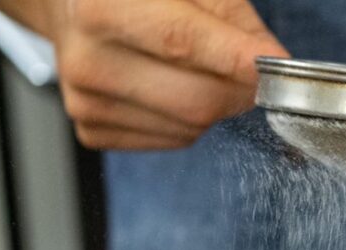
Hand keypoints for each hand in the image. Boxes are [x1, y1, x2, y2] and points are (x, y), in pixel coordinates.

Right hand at [0, 0, 287, 149]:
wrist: (73, 7)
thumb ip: (232, 18)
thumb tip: (270, 61)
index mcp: (103, 8)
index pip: (181, 41)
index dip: (234, 57)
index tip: (272, 64)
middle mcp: (87, 59)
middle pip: (195, 101)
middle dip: (239, 90)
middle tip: (251, 72)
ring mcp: (86, 101)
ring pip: (190, 128)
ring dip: (215, 105)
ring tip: (200, 70)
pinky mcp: (92, 131)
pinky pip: (172, 140)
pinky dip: (189, 121)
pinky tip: (170, 87)